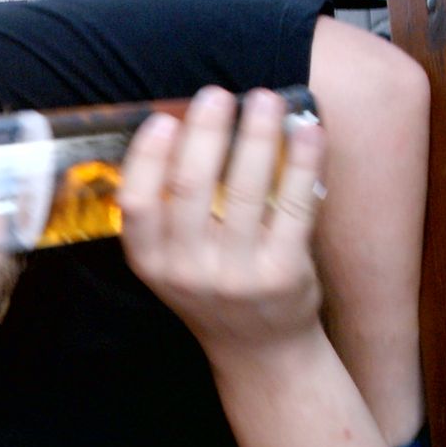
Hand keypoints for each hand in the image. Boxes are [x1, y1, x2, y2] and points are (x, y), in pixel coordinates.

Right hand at [118, 87, 326, 353]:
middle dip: (206, 131)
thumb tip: (184, 126)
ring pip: (246, 190)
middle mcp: (188, 271)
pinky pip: (295, 205)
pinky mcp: (284, 273)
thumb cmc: (211, 291)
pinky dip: (303, 162)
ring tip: (265, 99)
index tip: (164, 119)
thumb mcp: (170, 263)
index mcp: (151, 262)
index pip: (137, 203)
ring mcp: (237, 274)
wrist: (259, 350)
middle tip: (218, 95)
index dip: (148, 156)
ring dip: (258, 135)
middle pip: (191, 187)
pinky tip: (308, 130)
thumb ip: (167, 213)